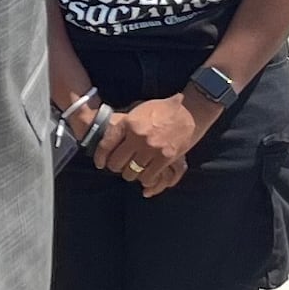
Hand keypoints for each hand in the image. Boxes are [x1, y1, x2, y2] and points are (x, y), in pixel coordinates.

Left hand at [92, 94, 209, 196]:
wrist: (188, 112)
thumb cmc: (161, 109)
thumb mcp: (137, 110)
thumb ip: (123, 122)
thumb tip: (107, 133)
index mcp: (128, 123)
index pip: (106, 144)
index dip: (100, 157)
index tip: (100, 163)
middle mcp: (137, 137)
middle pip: (117, 162)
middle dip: (115, 167)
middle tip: (118, 167)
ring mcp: (151, 149)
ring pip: (131, 172)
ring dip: (130, 174)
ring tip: (132, 171)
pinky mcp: (165, 158)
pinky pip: (149, 177)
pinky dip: (145, 180)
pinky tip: (145, 177)